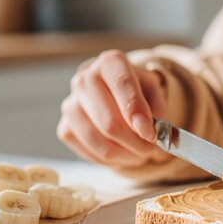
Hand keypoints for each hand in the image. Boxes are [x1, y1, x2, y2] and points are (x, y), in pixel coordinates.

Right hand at [57, 50, 168, 166]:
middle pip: (109, 121)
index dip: (137, 113)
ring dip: (126, 154)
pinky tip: (124, 152)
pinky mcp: (65, 129)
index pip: (122, 85)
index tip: (150, 134)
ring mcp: (71, 105)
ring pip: (100, 142)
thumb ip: (157, 109)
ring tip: (142, 153)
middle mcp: (85, 79)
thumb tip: (150, 132)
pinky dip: (112, 160)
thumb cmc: (138, 92)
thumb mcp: (155, 92)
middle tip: (153, 150)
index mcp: (110, 63)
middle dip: (136, 142)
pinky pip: (90, 153)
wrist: (116, 96)